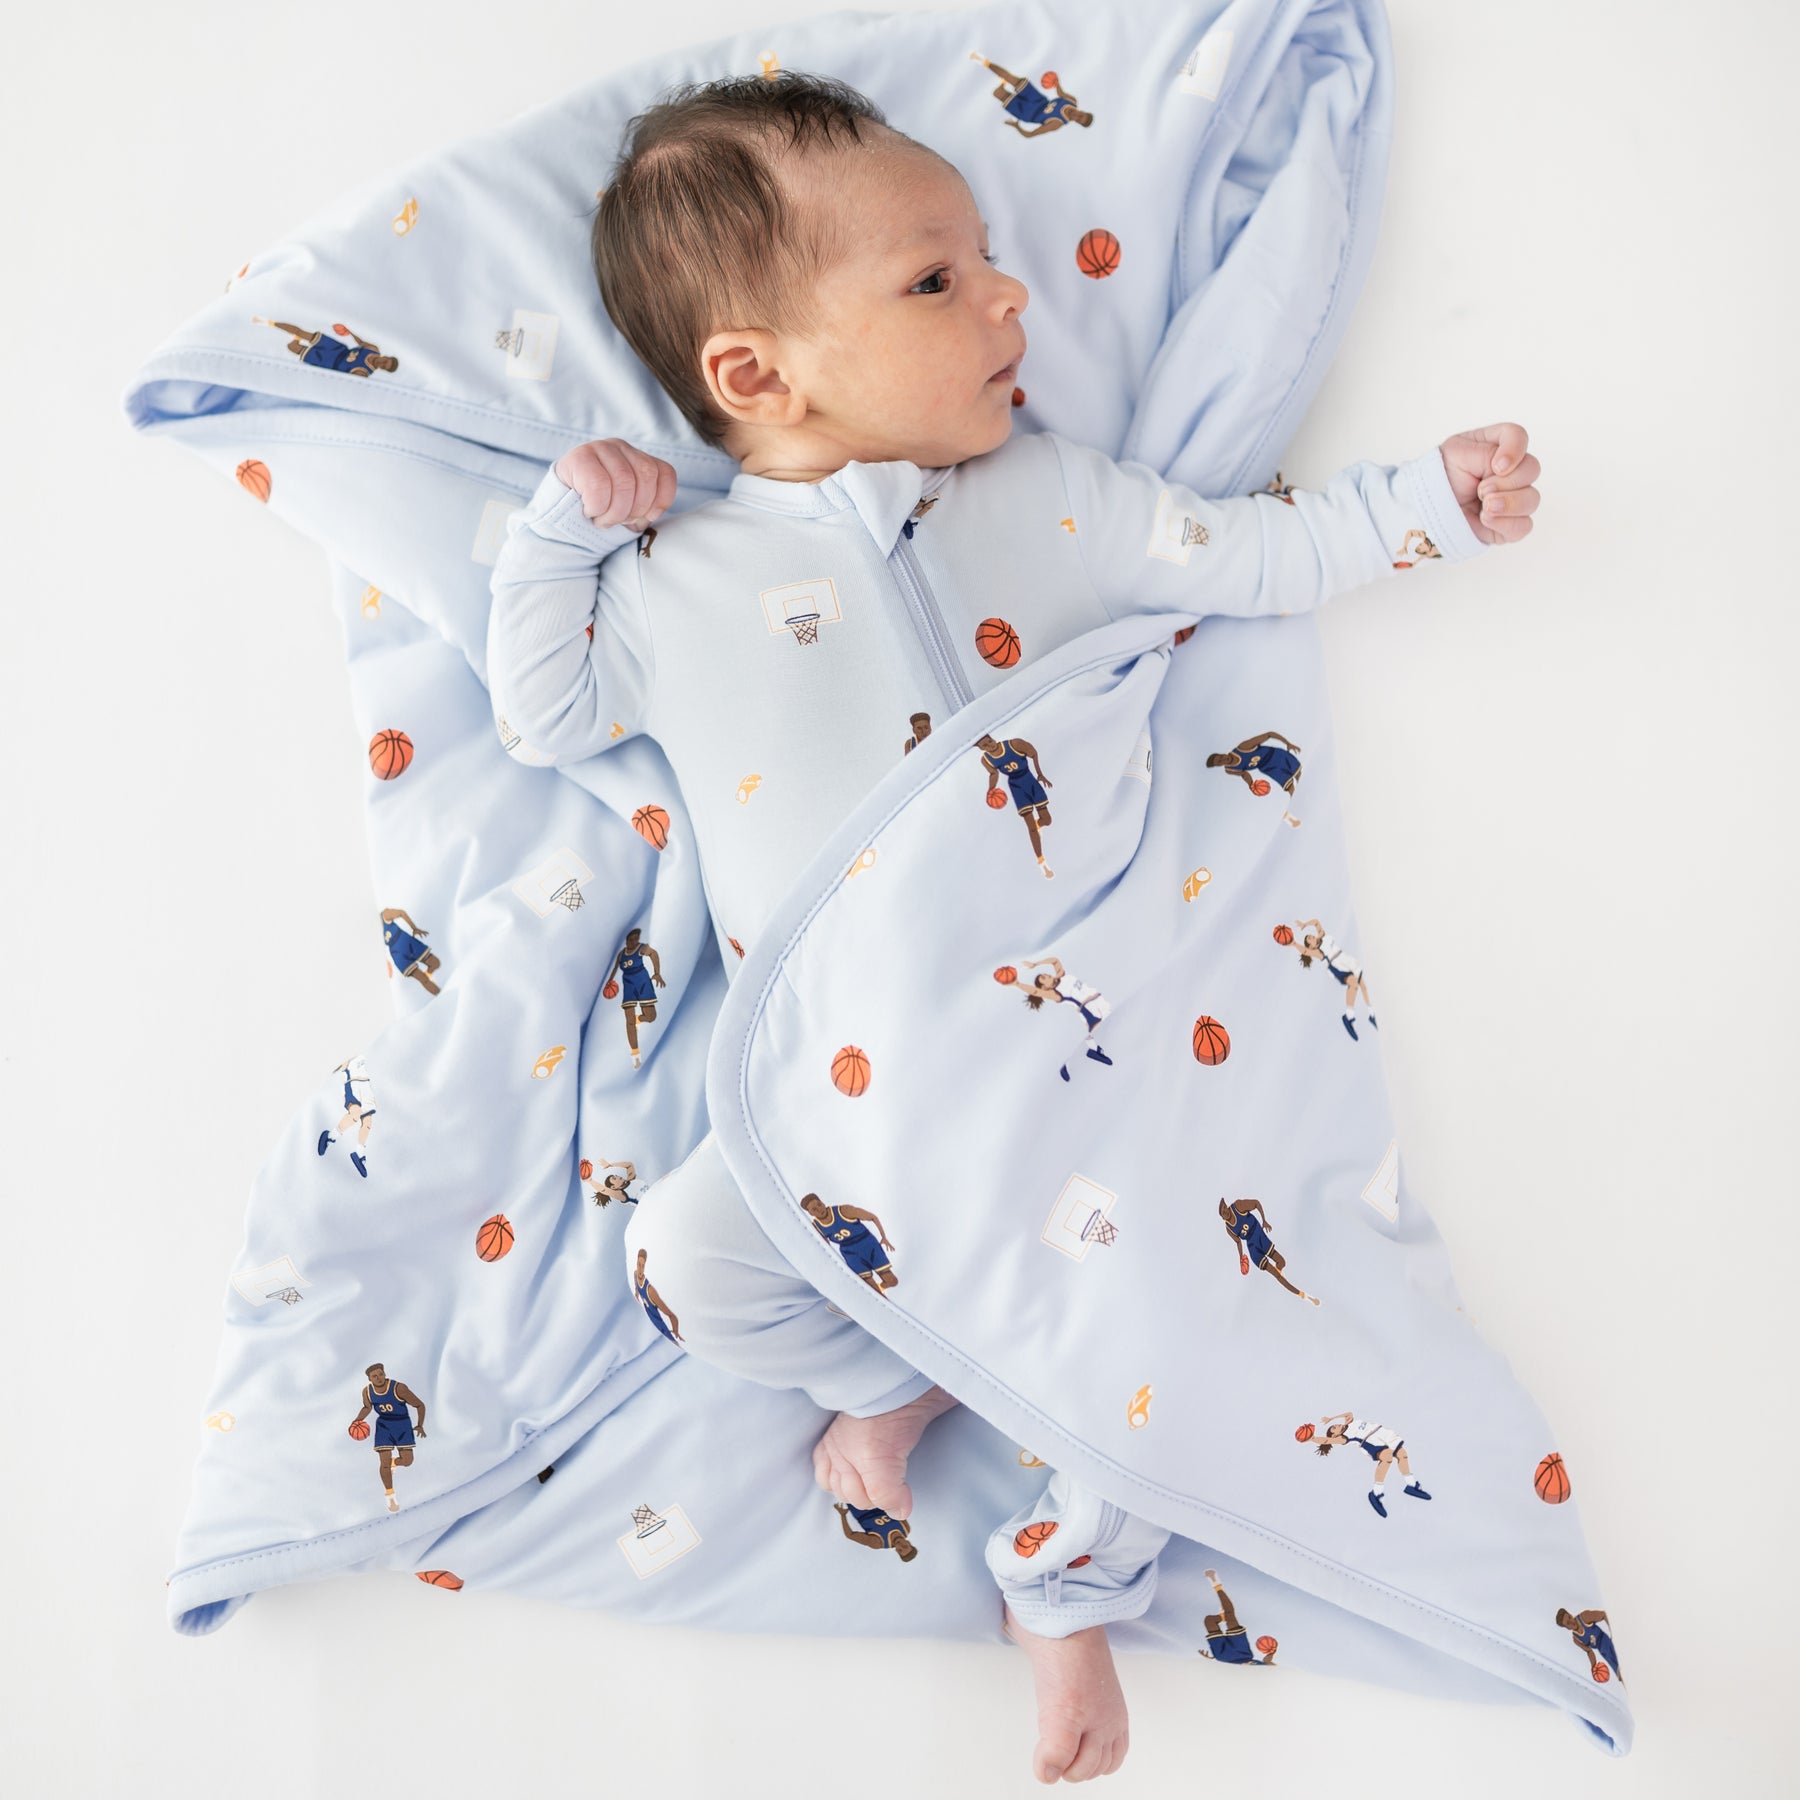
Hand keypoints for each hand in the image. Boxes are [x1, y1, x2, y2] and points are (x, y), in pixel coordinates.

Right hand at [553, 437, 676, 530]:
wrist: (558, 512)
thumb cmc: (599, 510)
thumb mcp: (628, 508)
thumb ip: (645, 506)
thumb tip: (649, 514)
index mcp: (637, 457)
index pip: (664, 473)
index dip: (660, 501)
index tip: (644, 517)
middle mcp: (620, 446)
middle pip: (646, 476)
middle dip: (635, 508)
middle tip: (618, 521)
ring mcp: (599, 447)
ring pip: (624, 482)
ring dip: (615, 512)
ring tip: (602, 519)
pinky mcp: (579, 457)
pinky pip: (600, 486)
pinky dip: (598, 507)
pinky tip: (589, 511)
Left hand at [1437, 422, 1538, 545]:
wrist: (1425, 510)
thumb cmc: (1439, 477)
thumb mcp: (1457, 453)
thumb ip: (1488, 452)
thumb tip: (1507, 471)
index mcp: (1497, 447)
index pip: (1519, 436)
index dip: (1514, 450)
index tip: (1496, 466)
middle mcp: (1511, 471)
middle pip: (1532, 469)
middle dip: (1506, 482)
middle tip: (1481, 490)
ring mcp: (1513, 497)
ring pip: (1532, 499)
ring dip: (1508, 503)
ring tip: (1484, 506)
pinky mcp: (1510, 524)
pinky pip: (1524, 526)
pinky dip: (1505, 524)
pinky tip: (1485, 520)